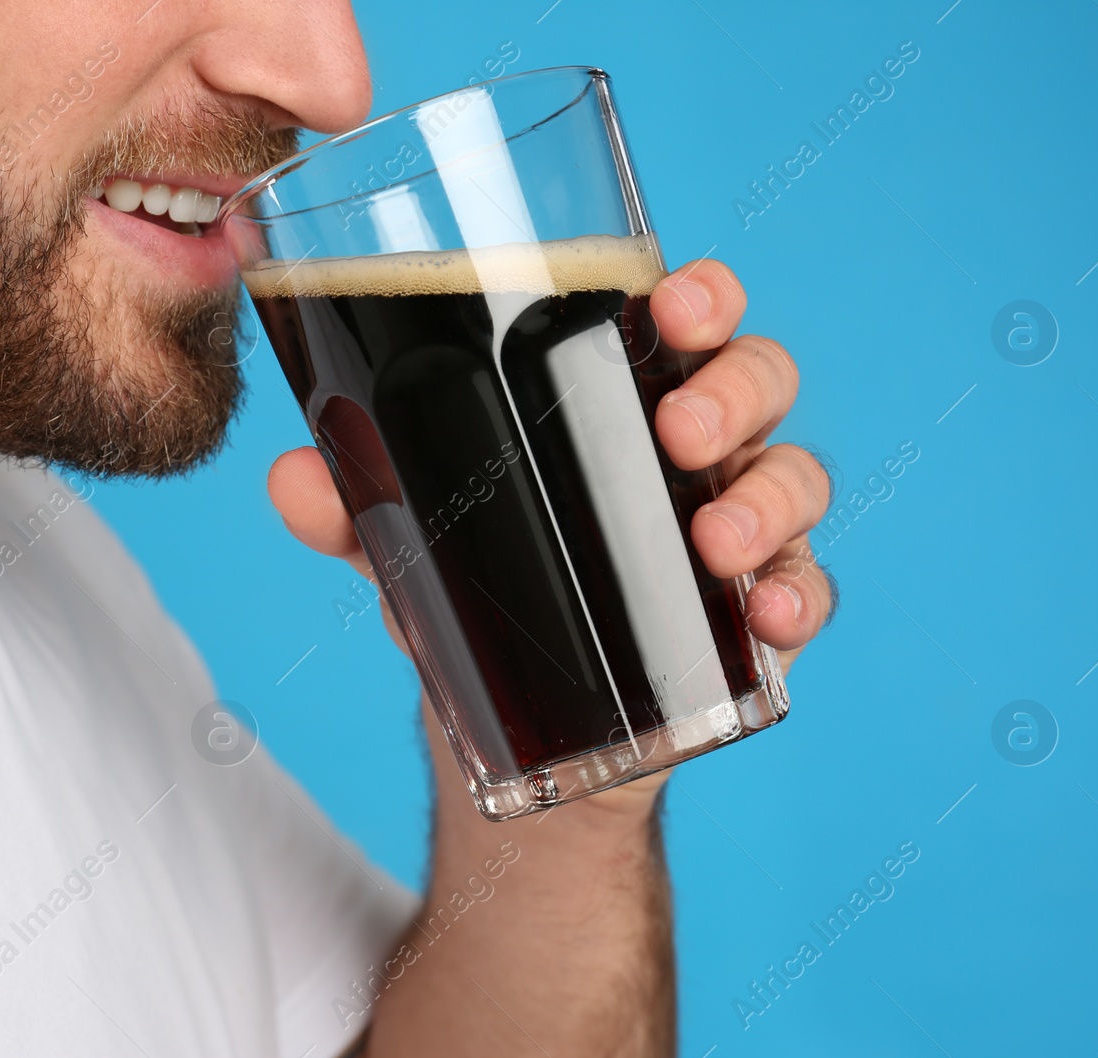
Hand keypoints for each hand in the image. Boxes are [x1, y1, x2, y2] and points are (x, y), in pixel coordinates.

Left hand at [267, 257, 832, 673]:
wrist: (518, 724)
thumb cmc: (484, 584)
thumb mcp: (415, 542)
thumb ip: (356, 506)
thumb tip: (289, 475)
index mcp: (618, 394)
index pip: (681, 317)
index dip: (699, 294)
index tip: (670, 301)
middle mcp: (692, 446)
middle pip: (756, 377)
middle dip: (734, 387)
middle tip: (680, 425)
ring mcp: (735, 525)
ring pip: (795, 474)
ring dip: (769, 494)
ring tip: (717, 538)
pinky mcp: (755, 614)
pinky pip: (808, 589)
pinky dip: (802, 595)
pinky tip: (771, 615)